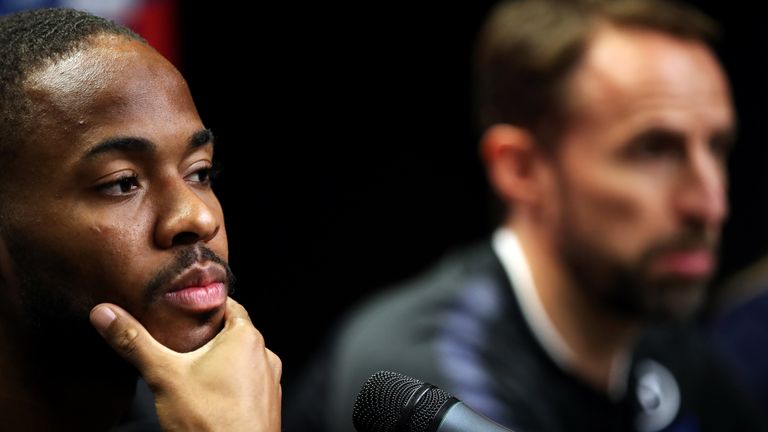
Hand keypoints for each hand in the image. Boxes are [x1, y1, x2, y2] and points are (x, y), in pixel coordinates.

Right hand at [90, 298, 281, 431]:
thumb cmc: (210, 421)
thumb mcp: (164, 376)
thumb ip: (135, 342)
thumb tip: (106, 314)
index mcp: (247, 337)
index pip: (227, 304)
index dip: (203, 304)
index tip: (181, 307)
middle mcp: (265, 355)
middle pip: (232, 332)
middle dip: (205, 336)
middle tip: (176, 340)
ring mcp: (269, 381)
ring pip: (240, 360)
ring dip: (218, 362)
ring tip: (189, 369)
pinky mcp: (267, 404)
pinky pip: (247, 383)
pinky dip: (229, 383)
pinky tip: (206, 395)